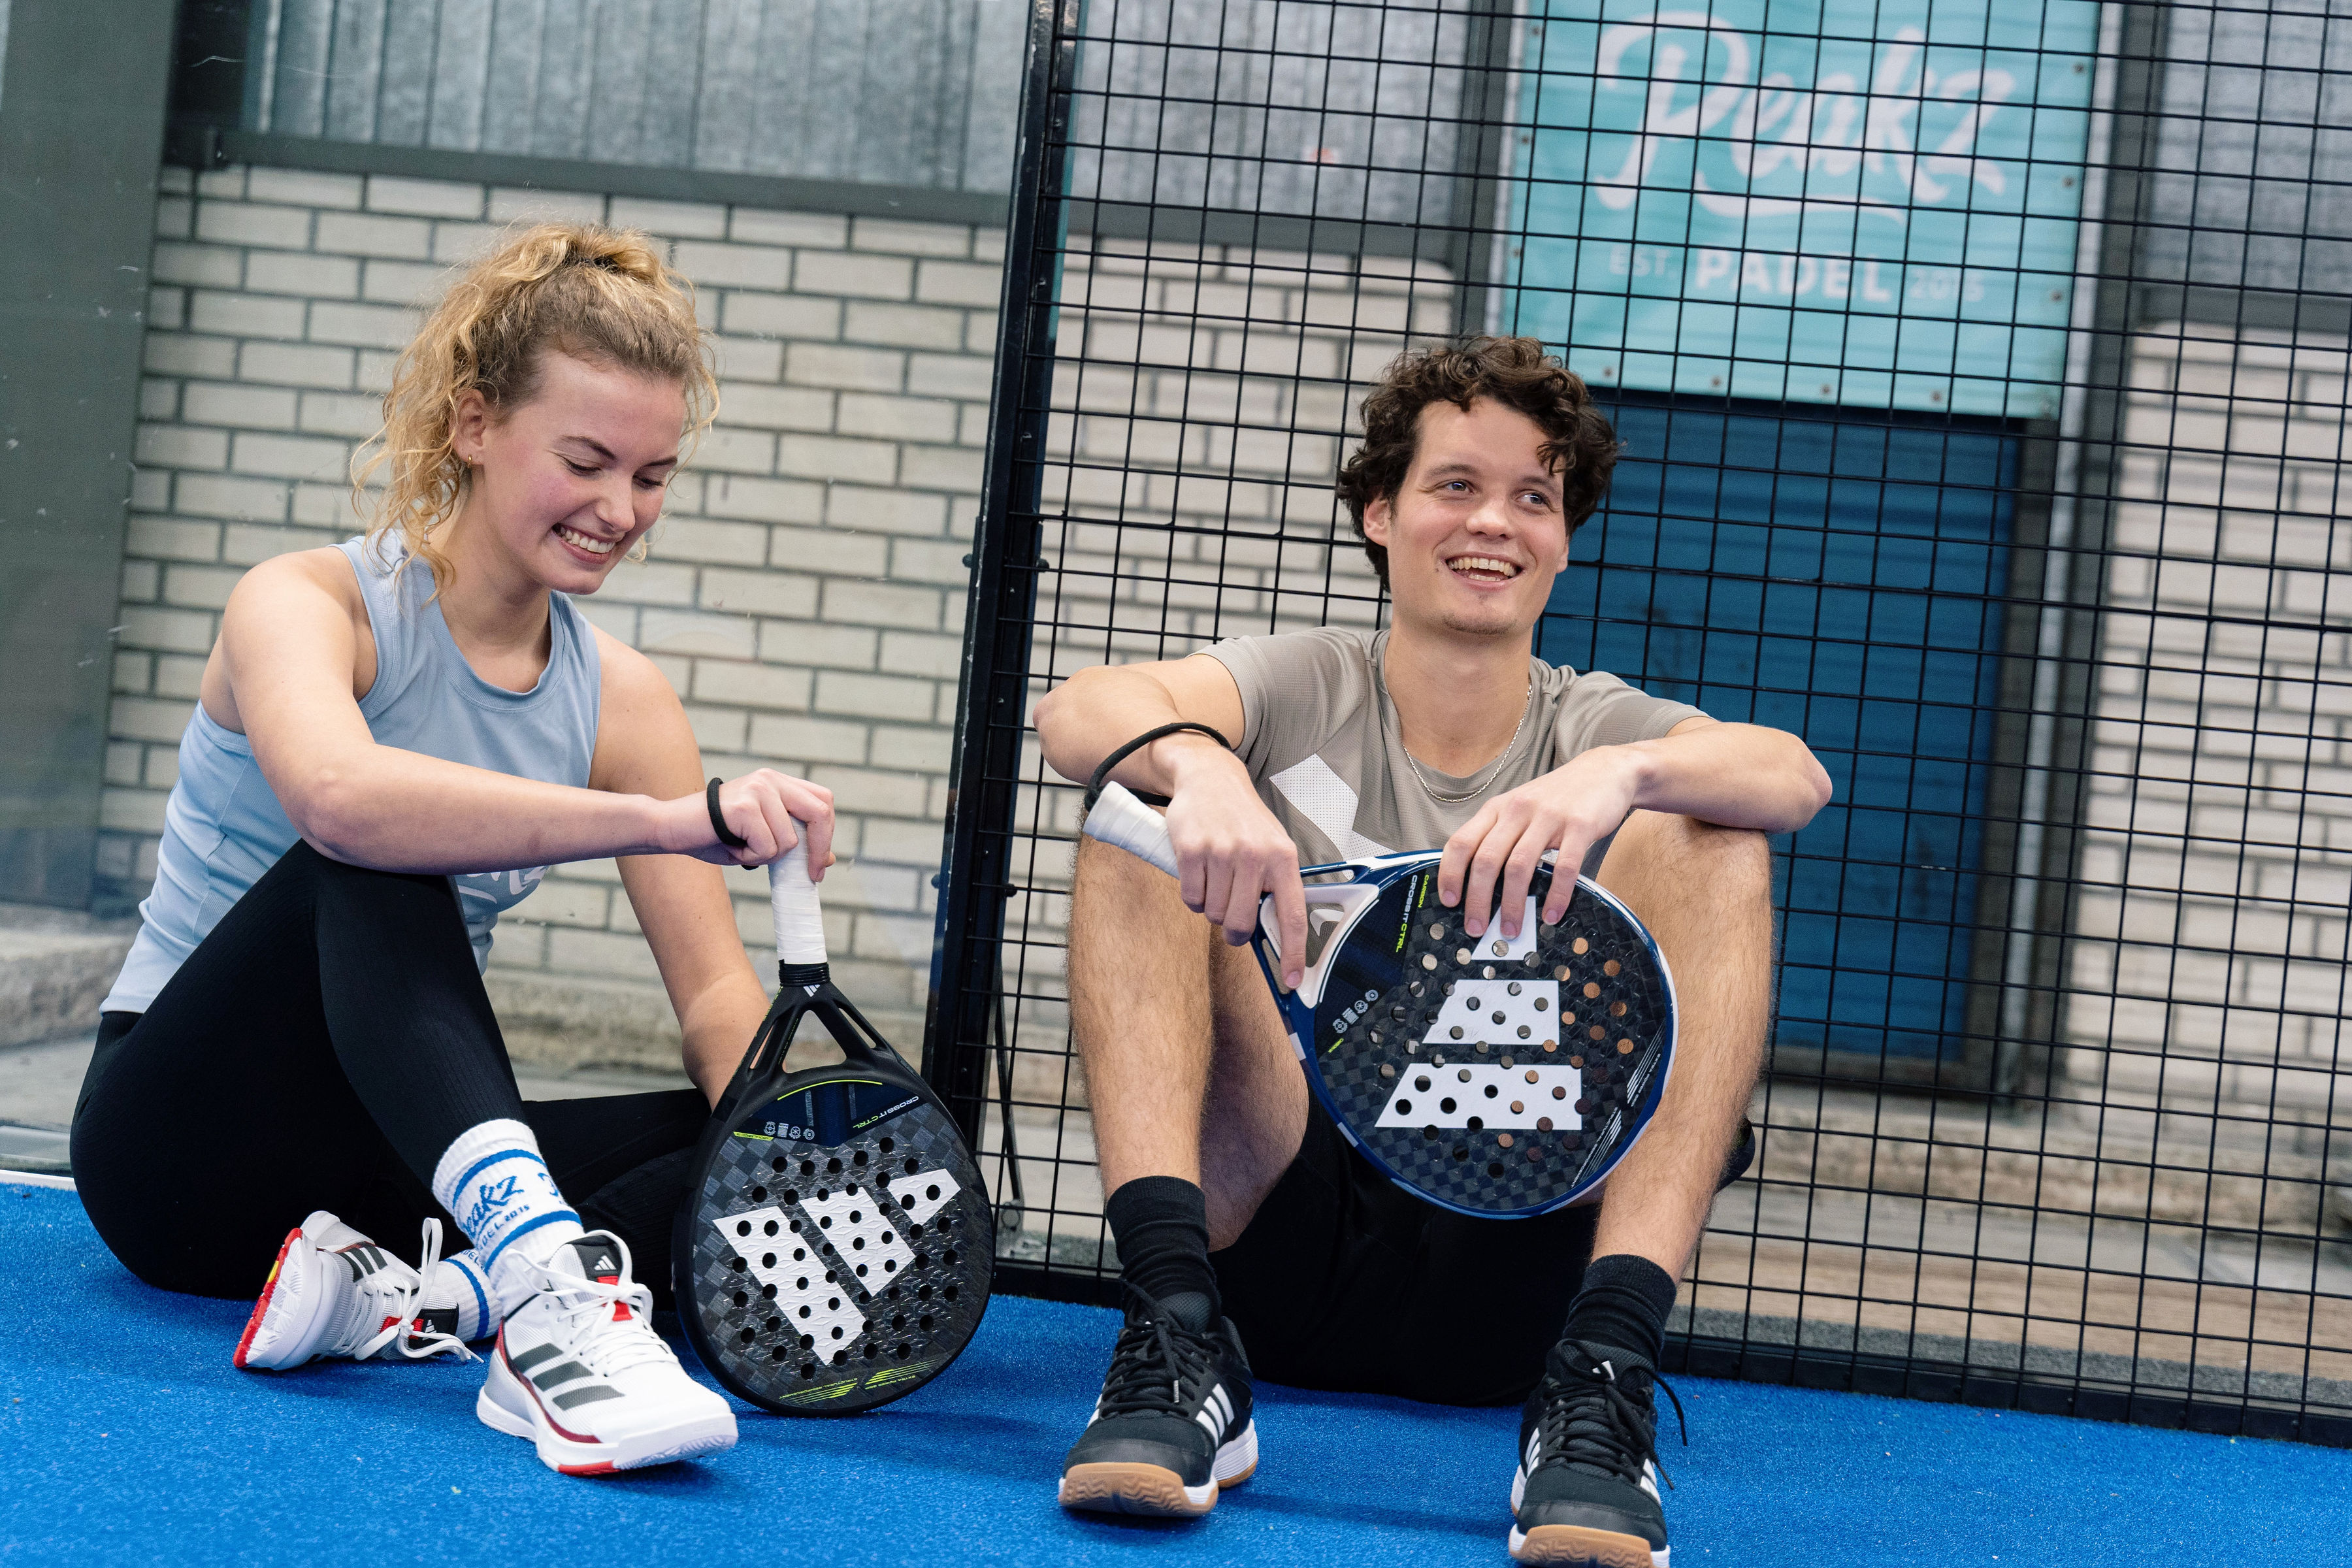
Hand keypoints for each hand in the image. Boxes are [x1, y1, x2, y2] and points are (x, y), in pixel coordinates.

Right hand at [668, 769, 836, 873]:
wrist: (670, 828)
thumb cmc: (715, 836)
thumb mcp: (761, 840)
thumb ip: (793, 843)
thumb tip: (829, 858)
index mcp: (777, 782)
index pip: (822, 801)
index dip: (827, 834)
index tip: (818, 865)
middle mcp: (770, 780)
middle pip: (820, 813)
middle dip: (818, 850)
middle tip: (811, 875)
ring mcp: (758, 789)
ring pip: (789, 840)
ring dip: (767, 856)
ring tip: (740, 846)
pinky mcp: (744, 806)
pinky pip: (767, 847)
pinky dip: (751, 857)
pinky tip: (731, 846)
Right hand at [1159, 747, 1306, 988]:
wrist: (1210, 778)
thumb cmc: (1244, 819)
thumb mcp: (1272, 844)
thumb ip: (1275, 885)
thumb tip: (1276, 936)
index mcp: (1283, 857)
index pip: (1291, 916)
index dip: (1292, 953)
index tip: (1292, 980)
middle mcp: (1255, 855)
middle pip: (1240, 923)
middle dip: (1232, 928)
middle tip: (1229, 913)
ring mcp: (1222, 852)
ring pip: (1213, 914)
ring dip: (1211, 906)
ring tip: (1215, 879)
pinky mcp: (1191, 850)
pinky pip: (1191, 898)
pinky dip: (1193, 895)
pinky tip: (1199, 873)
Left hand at [1438, 749, 1643, 939]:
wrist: (1604, 771)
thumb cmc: (1556, 797)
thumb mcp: (1518, 807)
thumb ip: (1499, 836)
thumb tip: (1477, 882)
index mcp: (1497, 809)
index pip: (1461, 842)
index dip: (1450, 874)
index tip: (1449, 901)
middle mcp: (1517, 810)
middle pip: (1487, 860)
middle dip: (1478, 900)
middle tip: (1476, 927)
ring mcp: (1548, 817)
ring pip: (1519, 867)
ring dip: (1513, 905)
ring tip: (1511, 929)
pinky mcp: (1579, 826)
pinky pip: (1563, 868)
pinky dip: (1555, 896)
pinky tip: (1551, 914)